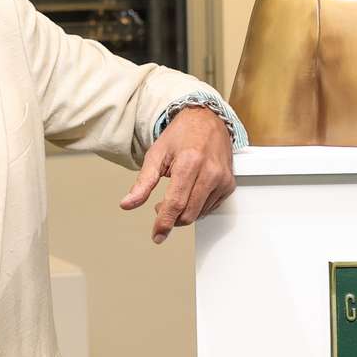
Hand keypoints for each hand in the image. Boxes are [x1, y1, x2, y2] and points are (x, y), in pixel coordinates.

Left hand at [120, 107, 235, 243]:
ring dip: (183, 212)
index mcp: (189, 162)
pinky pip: (210, 208)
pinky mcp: (229, 184)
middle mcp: (210, 171)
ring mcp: (222, 179)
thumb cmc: (181, 135)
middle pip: (188, 213)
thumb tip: (128, 204)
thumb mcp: (156, 154)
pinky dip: (196, 207)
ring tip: (176, 195)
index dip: (164, 223)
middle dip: (171, 218)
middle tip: (160, 207)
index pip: (176, 203)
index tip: (157, 235)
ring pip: (199, 213)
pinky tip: (190, 192)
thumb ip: (143, 182)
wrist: (207, 120)